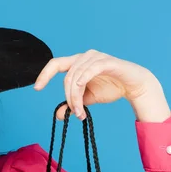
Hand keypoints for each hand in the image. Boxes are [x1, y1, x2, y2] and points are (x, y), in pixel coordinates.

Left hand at [34, 49, 170, 121]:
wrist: (133, 86)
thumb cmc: (111, 88)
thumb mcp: (87, 99)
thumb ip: (73, 104)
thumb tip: (58, 115)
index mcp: (77, 62)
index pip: (55, 64)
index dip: (44, 75)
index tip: (37, 88)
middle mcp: (84, 56)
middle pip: (66, 77)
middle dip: (68, 98)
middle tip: (75, 113)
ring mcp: (95, 57)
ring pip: (75, 78)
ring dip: (76, 98)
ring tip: (81, 112)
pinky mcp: (106, 62)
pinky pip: (88, 71)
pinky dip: (82, 84)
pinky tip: (81, 96)